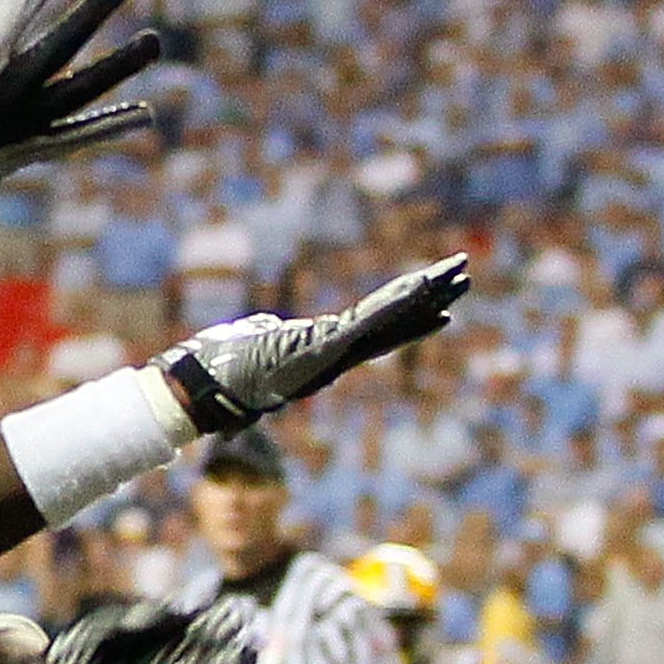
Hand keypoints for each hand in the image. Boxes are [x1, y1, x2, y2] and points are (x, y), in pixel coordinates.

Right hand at [0, 0, 160, 231]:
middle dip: (96, 6)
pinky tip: (143, 114)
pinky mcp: (26, 154)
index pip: (18, 5)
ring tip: (153, 41)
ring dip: (120, 64)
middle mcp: (12, 88)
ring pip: (82, 89)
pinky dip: (109, 126)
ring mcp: (25, 123)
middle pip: (64, 39)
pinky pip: (75, 138)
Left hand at [151, 255, 471, 433]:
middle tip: (465, 271)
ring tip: (457, 273)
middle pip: (392, 321)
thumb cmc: (216, 370)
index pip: (375, 328)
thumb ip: (268, 335)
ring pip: (387, 320)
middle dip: (430, 296)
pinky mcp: (320, 351)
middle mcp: (334, 356)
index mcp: (321, 352)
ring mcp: (330, 355)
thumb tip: (264, 330)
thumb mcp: (253, 341)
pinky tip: (420, 287)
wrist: (198, 391)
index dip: (408, 315)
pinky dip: (394, 306)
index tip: (440, 304)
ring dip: (424, 295)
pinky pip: (365, 324)